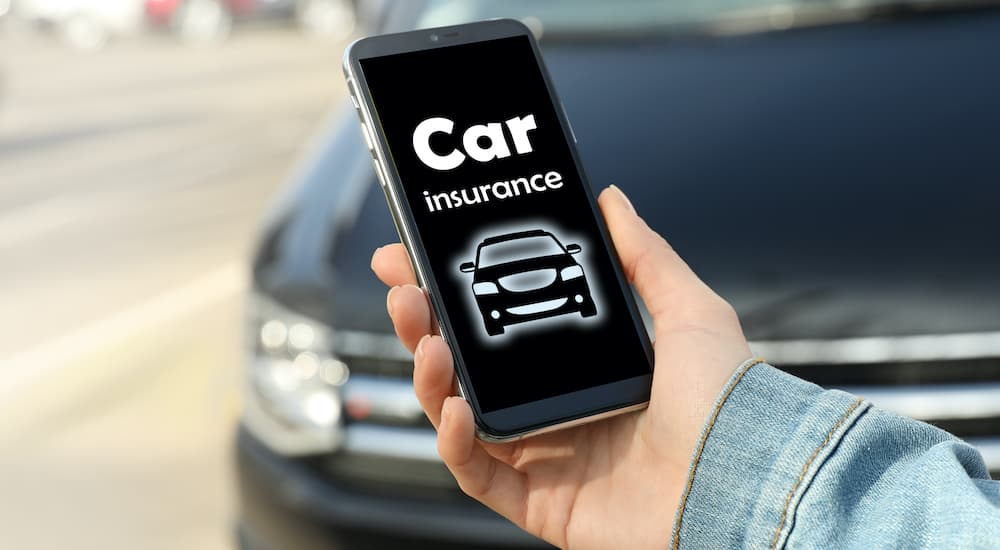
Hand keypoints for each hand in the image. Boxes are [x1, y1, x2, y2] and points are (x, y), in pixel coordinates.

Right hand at [371, 185, 752, 548]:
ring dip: (430, 378)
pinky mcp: (542, 504)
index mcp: (583, 366)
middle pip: (468, 368)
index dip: (453, 296)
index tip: (417, 259)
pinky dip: (454, 445)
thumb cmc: (729, 402)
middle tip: (405, 293)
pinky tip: (456, 409)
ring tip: (428, 345)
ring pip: (460, 417)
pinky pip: (477, 477)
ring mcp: (547, 458)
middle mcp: (558, 409)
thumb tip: (613, 201)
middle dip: (425, 328)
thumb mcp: (689, 310)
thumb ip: (645, 254)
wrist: (747, 480)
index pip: (499, 326)